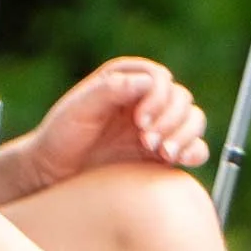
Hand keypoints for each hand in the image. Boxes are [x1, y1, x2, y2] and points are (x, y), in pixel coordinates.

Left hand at [12, 55, 210, 188]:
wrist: (56, 173)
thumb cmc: (62, 136)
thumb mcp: (78, 109)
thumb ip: (109, 90)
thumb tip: (146, 81)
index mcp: (126, 81)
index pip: (160, 78)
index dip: (157, 97)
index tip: (140, 121)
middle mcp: (146, 101)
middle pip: (181, 98)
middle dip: (170, 119)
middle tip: (147, 141)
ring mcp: (158, 127)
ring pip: (193, 119)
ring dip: (184, 134)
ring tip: (163, 153)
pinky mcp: (164, 153)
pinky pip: (195, 148)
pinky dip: (195, 150)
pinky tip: (180, 159)